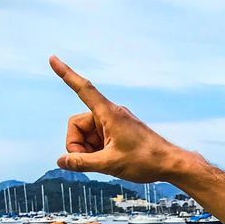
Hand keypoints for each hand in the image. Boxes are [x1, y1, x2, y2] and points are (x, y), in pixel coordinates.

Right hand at [49, 55, 199, 183]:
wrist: (172, 164)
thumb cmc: (146, 161)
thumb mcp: (110, 164)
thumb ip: (82, 162)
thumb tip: (60, 161)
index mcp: (109, 113)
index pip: (83, 89)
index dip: (66, 74)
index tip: (52, 58)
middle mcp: (111, 113)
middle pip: (77, 126)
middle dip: (78, 145)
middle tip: (89, 162)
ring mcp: (115, 123)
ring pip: (86, 135)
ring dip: (88, 150)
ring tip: (106, 163)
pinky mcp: (119, 132)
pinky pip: (97, 139)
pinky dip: (97, 151)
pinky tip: (110, 161)